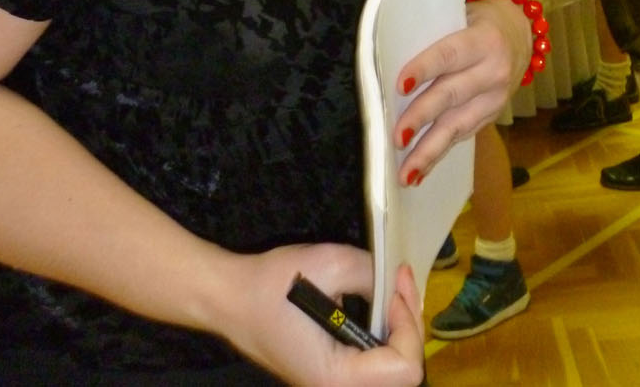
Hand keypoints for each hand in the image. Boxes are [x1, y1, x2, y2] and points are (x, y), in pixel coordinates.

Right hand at [213, 244, 423, 385]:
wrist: (230, 299)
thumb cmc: (273, 285)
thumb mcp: (330, 265)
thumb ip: (372, 274)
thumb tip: (396, 279)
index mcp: (337, 378)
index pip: (404, 368)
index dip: (409, 325)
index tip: (395, 285)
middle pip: (402, 373)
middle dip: (409, 324)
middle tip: (399, 280)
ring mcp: (333, 385)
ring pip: (390, 370)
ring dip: (400, 329)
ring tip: (393, 289)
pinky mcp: (331, 374)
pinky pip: (373, 364)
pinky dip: (384, 334)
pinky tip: (379, 305)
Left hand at [394, 5, 528, 186]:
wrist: (518, 35)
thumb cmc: (475, 22)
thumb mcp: (461, 15)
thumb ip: (434, 36)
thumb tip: (388, 61)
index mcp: (484, 40)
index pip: (449, 54)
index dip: (424, 68)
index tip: (400, 85)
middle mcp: (494, 71)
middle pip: (451, 95)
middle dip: (422, 117)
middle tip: (397, 137)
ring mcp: (495, 98)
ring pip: (457, 126)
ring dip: (429, 150)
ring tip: (406, 172)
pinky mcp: (492, 116)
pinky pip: (462, 137)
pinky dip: (438, 155)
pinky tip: (419, 171)